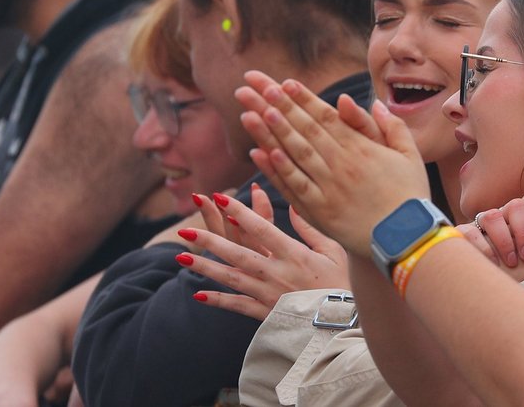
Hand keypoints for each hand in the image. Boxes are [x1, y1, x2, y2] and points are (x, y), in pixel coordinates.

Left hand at [176, 185, 349, 320]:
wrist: (342, 325)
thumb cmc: (342, 284)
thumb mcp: (333, 251)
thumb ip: (310, 229)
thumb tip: (294, 205)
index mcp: (294, 254)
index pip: (261, 228)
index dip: (240, 212)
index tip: (221, 197)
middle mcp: (276, 272)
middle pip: (237, 253)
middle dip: (209, 241)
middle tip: (185, 229)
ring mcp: (269, 294)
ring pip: (231, 278)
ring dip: (204, 267)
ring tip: (181, 257)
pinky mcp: (267, 313)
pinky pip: (238, 306)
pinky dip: (218, 300)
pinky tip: (199, 295)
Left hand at [241, 78, 429, 257]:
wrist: (408, 239)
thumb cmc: (410, 195)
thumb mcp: (410, 155)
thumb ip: (392, 126)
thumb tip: (375, 102)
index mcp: (361, 149)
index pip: (325, 117)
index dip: (303, 99)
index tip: (283, 83)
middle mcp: (340, 165)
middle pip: (304, 129)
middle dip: (277, 105)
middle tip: (255, 87)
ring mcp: (328, 188)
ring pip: (294, 154)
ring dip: (270, 132)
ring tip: (250, 112)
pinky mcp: (320, 212)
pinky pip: (294, 187)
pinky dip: (277, 170)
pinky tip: (261, 153)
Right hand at [458, 195, 523, 278]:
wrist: (483, 288)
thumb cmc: (513, 274)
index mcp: (518, 220)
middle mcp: (500, 218)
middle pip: (515, 205)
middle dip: (523, 229)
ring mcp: (480, 225)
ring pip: (492, 216)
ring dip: (505, 239)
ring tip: (512, 261)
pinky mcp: (462, 235)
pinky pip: (470, 232)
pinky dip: (484, 247)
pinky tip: (493, 262)